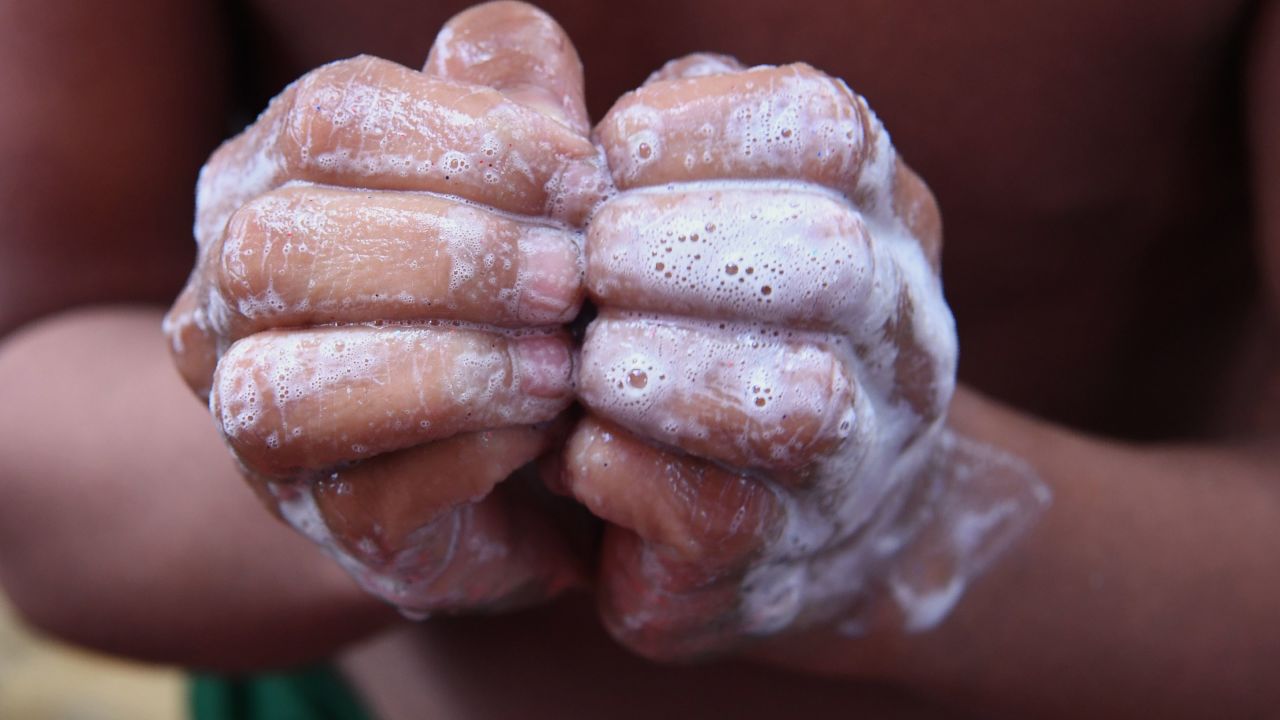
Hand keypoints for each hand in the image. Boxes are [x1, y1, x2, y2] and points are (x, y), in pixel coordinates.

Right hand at [163, 1, 608, 615]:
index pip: (326, 122)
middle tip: (568, 277)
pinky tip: (544, 434)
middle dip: (449, 255)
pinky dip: (469, 454)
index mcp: (269, 182)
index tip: (580, 172)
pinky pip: (364, 496)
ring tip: (561, 364)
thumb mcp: (525, 176)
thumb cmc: (519, 290)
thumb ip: (515, 96)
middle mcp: (228, 301)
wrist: (526, 456)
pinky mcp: (325, 523)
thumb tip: (517, 50)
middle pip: (279, 246)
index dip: (464, 138)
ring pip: (281, 389)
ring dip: (449, 366)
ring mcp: (258, 425)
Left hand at [563, 54, 965, 657]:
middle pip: (829, 257)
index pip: (827, 132)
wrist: (794, 512)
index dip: (703, 128)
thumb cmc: (703, 321)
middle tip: (590, 261)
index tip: (611, 155)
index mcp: (877, 216)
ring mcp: (855, 455)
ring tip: (587, 360)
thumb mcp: (689, 203)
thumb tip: (521, 77)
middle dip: (678, 245)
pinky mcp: (777, 557)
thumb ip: (625, 133)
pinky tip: (578, 448)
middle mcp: (895, 330)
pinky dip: (626, 468)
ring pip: (797, 403)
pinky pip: (717, 512)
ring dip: (661, 367)